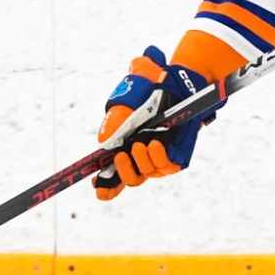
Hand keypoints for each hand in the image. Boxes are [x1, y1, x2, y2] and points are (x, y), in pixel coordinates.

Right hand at [92, 46, 214, 200]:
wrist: (174, 87)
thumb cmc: (146, 97)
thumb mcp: (125, 105)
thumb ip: (114, 121)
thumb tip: (104, 142)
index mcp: (125, 152)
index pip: (115, 178)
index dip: (107, 187)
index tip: (97, 187)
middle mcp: (142, 160)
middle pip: (131, 180)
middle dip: (124, 172)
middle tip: (120, 156)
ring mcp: (159, 160)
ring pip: (147, 173)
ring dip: (141, 160)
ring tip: (139, 144)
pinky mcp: (177, 156)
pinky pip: (166, 166)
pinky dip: (158, 157)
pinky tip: (154, 144)